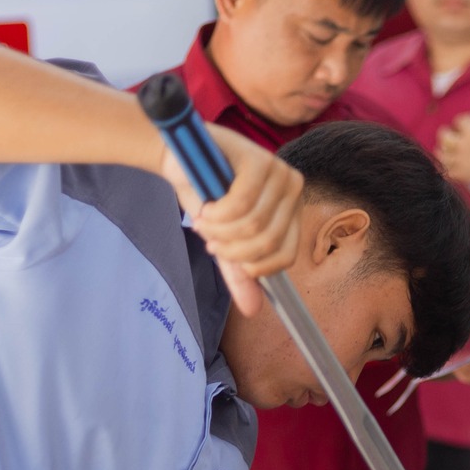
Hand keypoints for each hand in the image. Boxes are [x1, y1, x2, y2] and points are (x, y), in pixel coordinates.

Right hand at [160, 123, 303, 316]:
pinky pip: (242, 204)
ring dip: (220, 231)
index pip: (287, 256)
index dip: (253, 265)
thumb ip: (239, 272)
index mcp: (291, 210)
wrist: (177, 160)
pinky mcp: (259, 159)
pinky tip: (205, 207)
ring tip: (204, 222)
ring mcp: (279, 171)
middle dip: (231, 248)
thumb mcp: (224, 239)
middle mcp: (293, 189)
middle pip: (269, 242)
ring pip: (255, 225)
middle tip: (209, 238)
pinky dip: (217, 214)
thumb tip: (253, 310)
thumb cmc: (204, 195)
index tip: (223, 255)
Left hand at [435, 113, 469, 190]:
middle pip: (444, 136)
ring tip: (447, 150)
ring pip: (442, 154)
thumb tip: (464, 122)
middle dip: (446, 133)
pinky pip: (448, 171)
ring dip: (443, 150)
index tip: (467, 125)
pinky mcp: (464, 174)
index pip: (458, 120)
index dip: (462, 122)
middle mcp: (464, 145)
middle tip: (450, 135)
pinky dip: (448, 167)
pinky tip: (452, 164)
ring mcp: (462, 160)